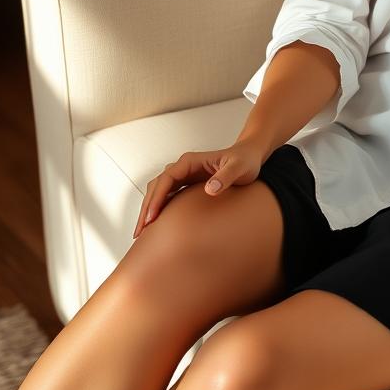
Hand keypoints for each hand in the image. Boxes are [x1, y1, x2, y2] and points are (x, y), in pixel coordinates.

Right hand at [132, 140, 268, 239]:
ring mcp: (184, 175)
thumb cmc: (245, 161)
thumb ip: (226, 177)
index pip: (166, 179)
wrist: (249, 156)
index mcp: (190, 161)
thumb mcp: (239, 168)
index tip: (151, 217)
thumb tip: (210, 190)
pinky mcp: (187, 183)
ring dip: (149, 209)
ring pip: (159, 191)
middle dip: (147, 208)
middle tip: (140, 231)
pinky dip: (159, 208)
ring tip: (143, 232)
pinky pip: (167, 196)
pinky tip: (157, 224)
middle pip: (156, 186)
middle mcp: (183, 167)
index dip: (157, 198)